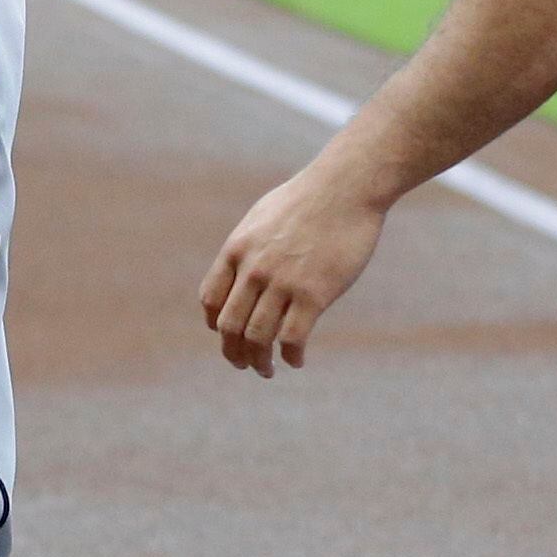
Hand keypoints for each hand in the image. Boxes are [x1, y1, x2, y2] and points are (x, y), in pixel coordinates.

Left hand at [200, 156, 390, 377]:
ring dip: (259, 361)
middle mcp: (254, 269)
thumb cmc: (308, 199)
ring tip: (267, 370)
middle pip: (229, 326)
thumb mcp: (263, 217)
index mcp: (237, 249)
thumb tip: (243, 270)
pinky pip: (292, 338)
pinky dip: (290, 356)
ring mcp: (283, 282)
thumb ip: (249, 246)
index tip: (227, 335)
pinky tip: (296, 360)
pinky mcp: (314, 294)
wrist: (346, 187)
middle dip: (233, 352)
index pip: (211, 299)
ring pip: (258, 337)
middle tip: (244, 364)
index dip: (215, 324)